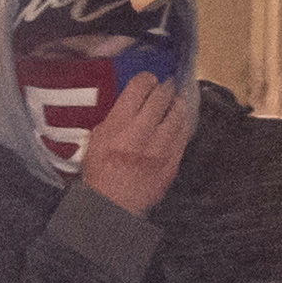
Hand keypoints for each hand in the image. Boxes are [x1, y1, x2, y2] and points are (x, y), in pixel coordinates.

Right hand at [77, 74, 190, 216]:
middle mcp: (143, 131)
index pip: (139, 88)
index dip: (146, 78)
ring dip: (178, 104)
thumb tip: (131, 103)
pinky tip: (180, 122)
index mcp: (120, 124)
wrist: (113, 204)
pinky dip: (182, 125)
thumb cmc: (100, 173)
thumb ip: (115, 117)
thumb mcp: (97, 138)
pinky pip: (184, 135)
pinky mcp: (173, 161)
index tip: (148, 78)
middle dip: (165, 87)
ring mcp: (161, 147)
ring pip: (178, 114)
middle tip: (167, 85)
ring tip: (176, 100)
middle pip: (162, 97)